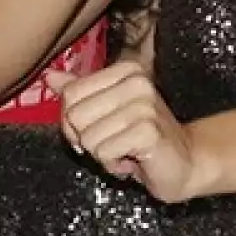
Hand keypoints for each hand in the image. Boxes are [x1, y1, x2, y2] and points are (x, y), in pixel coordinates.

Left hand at [44, 60, 209, 202]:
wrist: (185, 163)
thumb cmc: (143, 138)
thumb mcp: (109, 110)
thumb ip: (80, 92)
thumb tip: (50, 76)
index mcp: (126, 71)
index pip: (70, 94)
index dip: (73, 121)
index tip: (97, 129)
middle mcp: (137, 82)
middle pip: (75, 116)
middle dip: (87, 140)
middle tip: (114, 142)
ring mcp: (145, 106)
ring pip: (88, 138)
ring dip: (103, 154)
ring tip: (126, 151)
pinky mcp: (148, 131)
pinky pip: (104, 153)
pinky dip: (114, 165)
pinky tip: (134, 160)